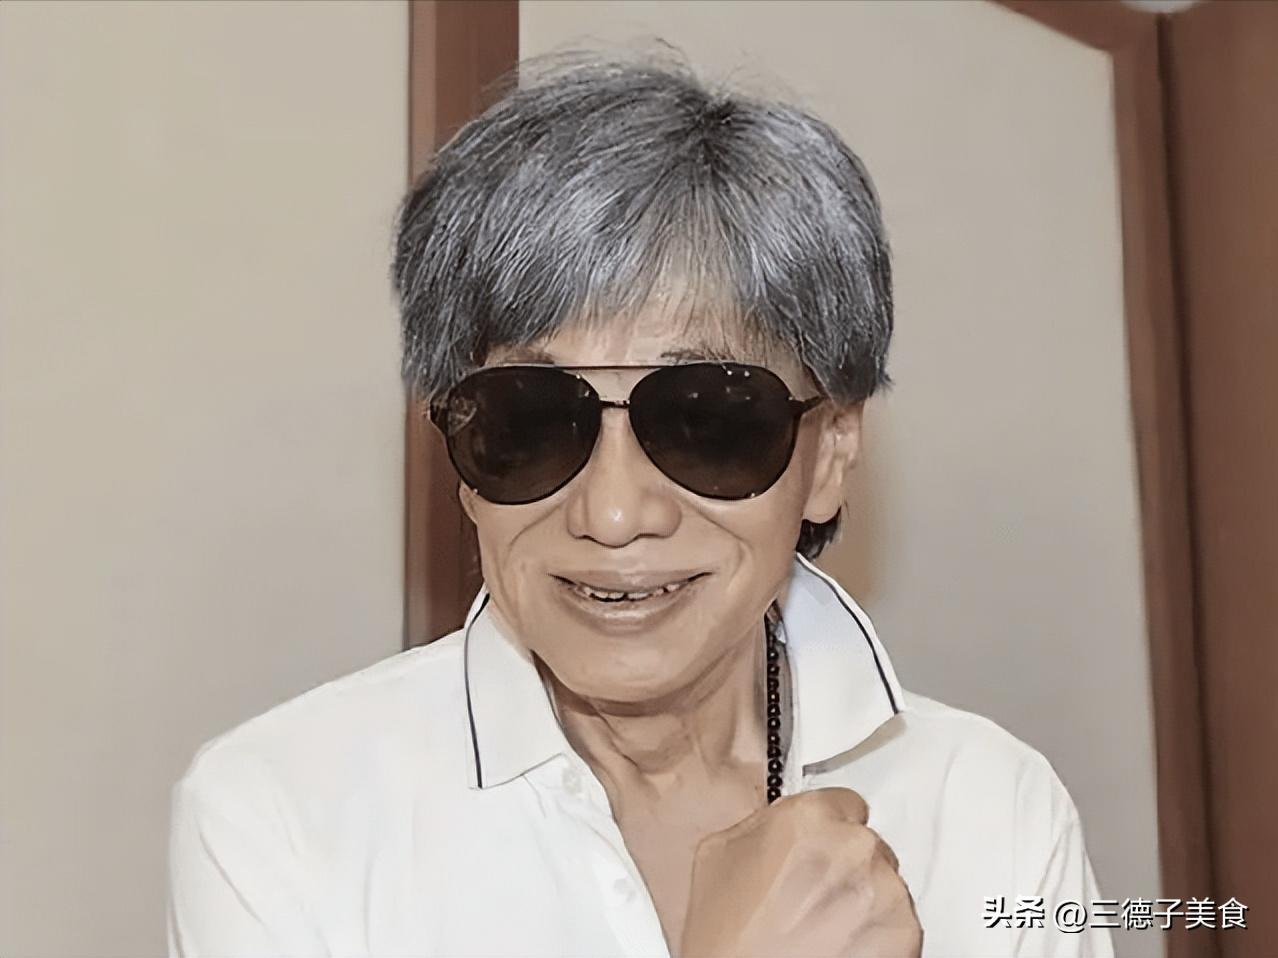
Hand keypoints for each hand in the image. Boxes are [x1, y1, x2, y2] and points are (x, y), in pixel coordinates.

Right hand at [678, 787, 921, 957]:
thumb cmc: (727, 936)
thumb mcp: (718, 855)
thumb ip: (762, 825)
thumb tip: (780, 823)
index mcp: (808, 817)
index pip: (845, 803)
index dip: (827, 832)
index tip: (819, 851)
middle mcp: (854, 846)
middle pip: (867, 844)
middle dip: (846, 867)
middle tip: (813, 899)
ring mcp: (885, 891)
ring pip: (886, 883)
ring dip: (864, 901)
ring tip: (825, 929)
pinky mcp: (905, 935)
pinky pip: (900, 924)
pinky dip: (878, 937)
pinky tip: (842, 947)